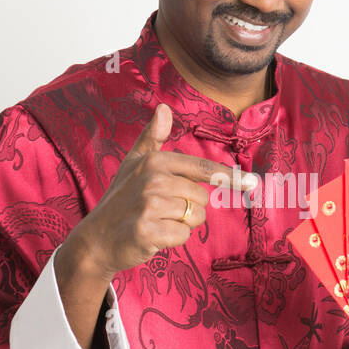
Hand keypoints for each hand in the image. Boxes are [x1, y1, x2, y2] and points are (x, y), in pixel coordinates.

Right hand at [64, 103, 256, 276]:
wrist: (96, 239)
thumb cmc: (120, 200)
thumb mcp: (133, 164)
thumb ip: (151, 137)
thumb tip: (164, 108)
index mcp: (154, 161)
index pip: (203, 169)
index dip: (229, 177)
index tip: (252, 184)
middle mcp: (152, 179)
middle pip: (202, 198)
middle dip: (188, 209)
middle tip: (162, 211)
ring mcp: (149, 205)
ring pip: (195, 218)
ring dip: (180, 225)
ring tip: (156, 222)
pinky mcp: (147, 230)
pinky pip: (182, 236)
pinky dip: (172, 240)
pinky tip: (152, 236)